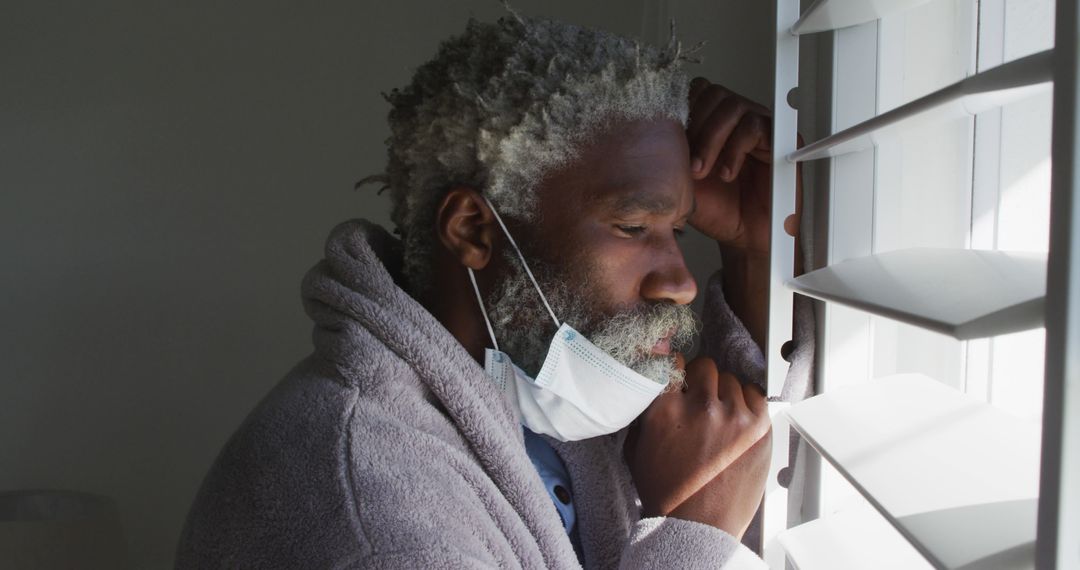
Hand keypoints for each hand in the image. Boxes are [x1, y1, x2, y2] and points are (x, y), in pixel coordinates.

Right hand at [624, 354, 771, 536]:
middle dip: (701, 381)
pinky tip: (738, 419)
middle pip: (705, 367)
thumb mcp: (637, 449)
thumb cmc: (666, 493)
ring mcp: (734, 416)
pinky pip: (756, 394)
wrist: (697, 527)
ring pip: (731, 380)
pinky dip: (747, 402)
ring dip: (724, 394)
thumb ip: (643, 413)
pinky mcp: (759, 428)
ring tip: (720, 416)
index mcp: (666, 410)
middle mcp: (701, 407)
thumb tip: (655, 387)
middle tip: (700, 399)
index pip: (673, 362)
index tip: (680, 378)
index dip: (676, 370)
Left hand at [685, 78, 800, 253]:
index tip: (674, 143)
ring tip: (705, 171)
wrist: (742, 236)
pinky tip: (727, 173)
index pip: (698, 91)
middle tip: (691, 164)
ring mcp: (760, 126)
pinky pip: (754, 126)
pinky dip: (734, 149)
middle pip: (714, 93)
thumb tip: (657, 124)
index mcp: (714, 122)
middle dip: (696, 126)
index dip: (684, 111)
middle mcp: (737, 119)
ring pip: (733, 106)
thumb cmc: (717, 208)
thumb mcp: (683, 177)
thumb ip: (675, 148)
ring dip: (712, 139)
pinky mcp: (780, 140)